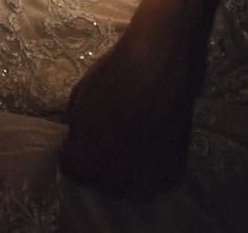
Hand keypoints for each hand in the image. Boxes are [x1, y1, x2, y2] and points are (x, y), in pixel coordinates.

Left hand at [60, 19, 205, 191]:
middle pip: (102, 179)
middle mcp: (114, 179)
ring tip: (133, 137)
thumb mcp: (79, 99)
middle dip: (101, 160)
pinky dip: (154, 163)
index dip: (77, 152)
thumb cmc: (114, 77)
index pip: (73, 171)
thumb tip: (77, 137)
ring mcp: (146, 178)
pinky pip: (157, 176)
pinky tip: (153, 140)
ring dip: (128, 165)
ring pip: (130, 182)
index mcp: (85, 161)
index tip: (82, 139)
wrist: (160, 66)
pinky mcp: (173, 170)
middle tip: (110, 135)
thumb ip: (77, 127)